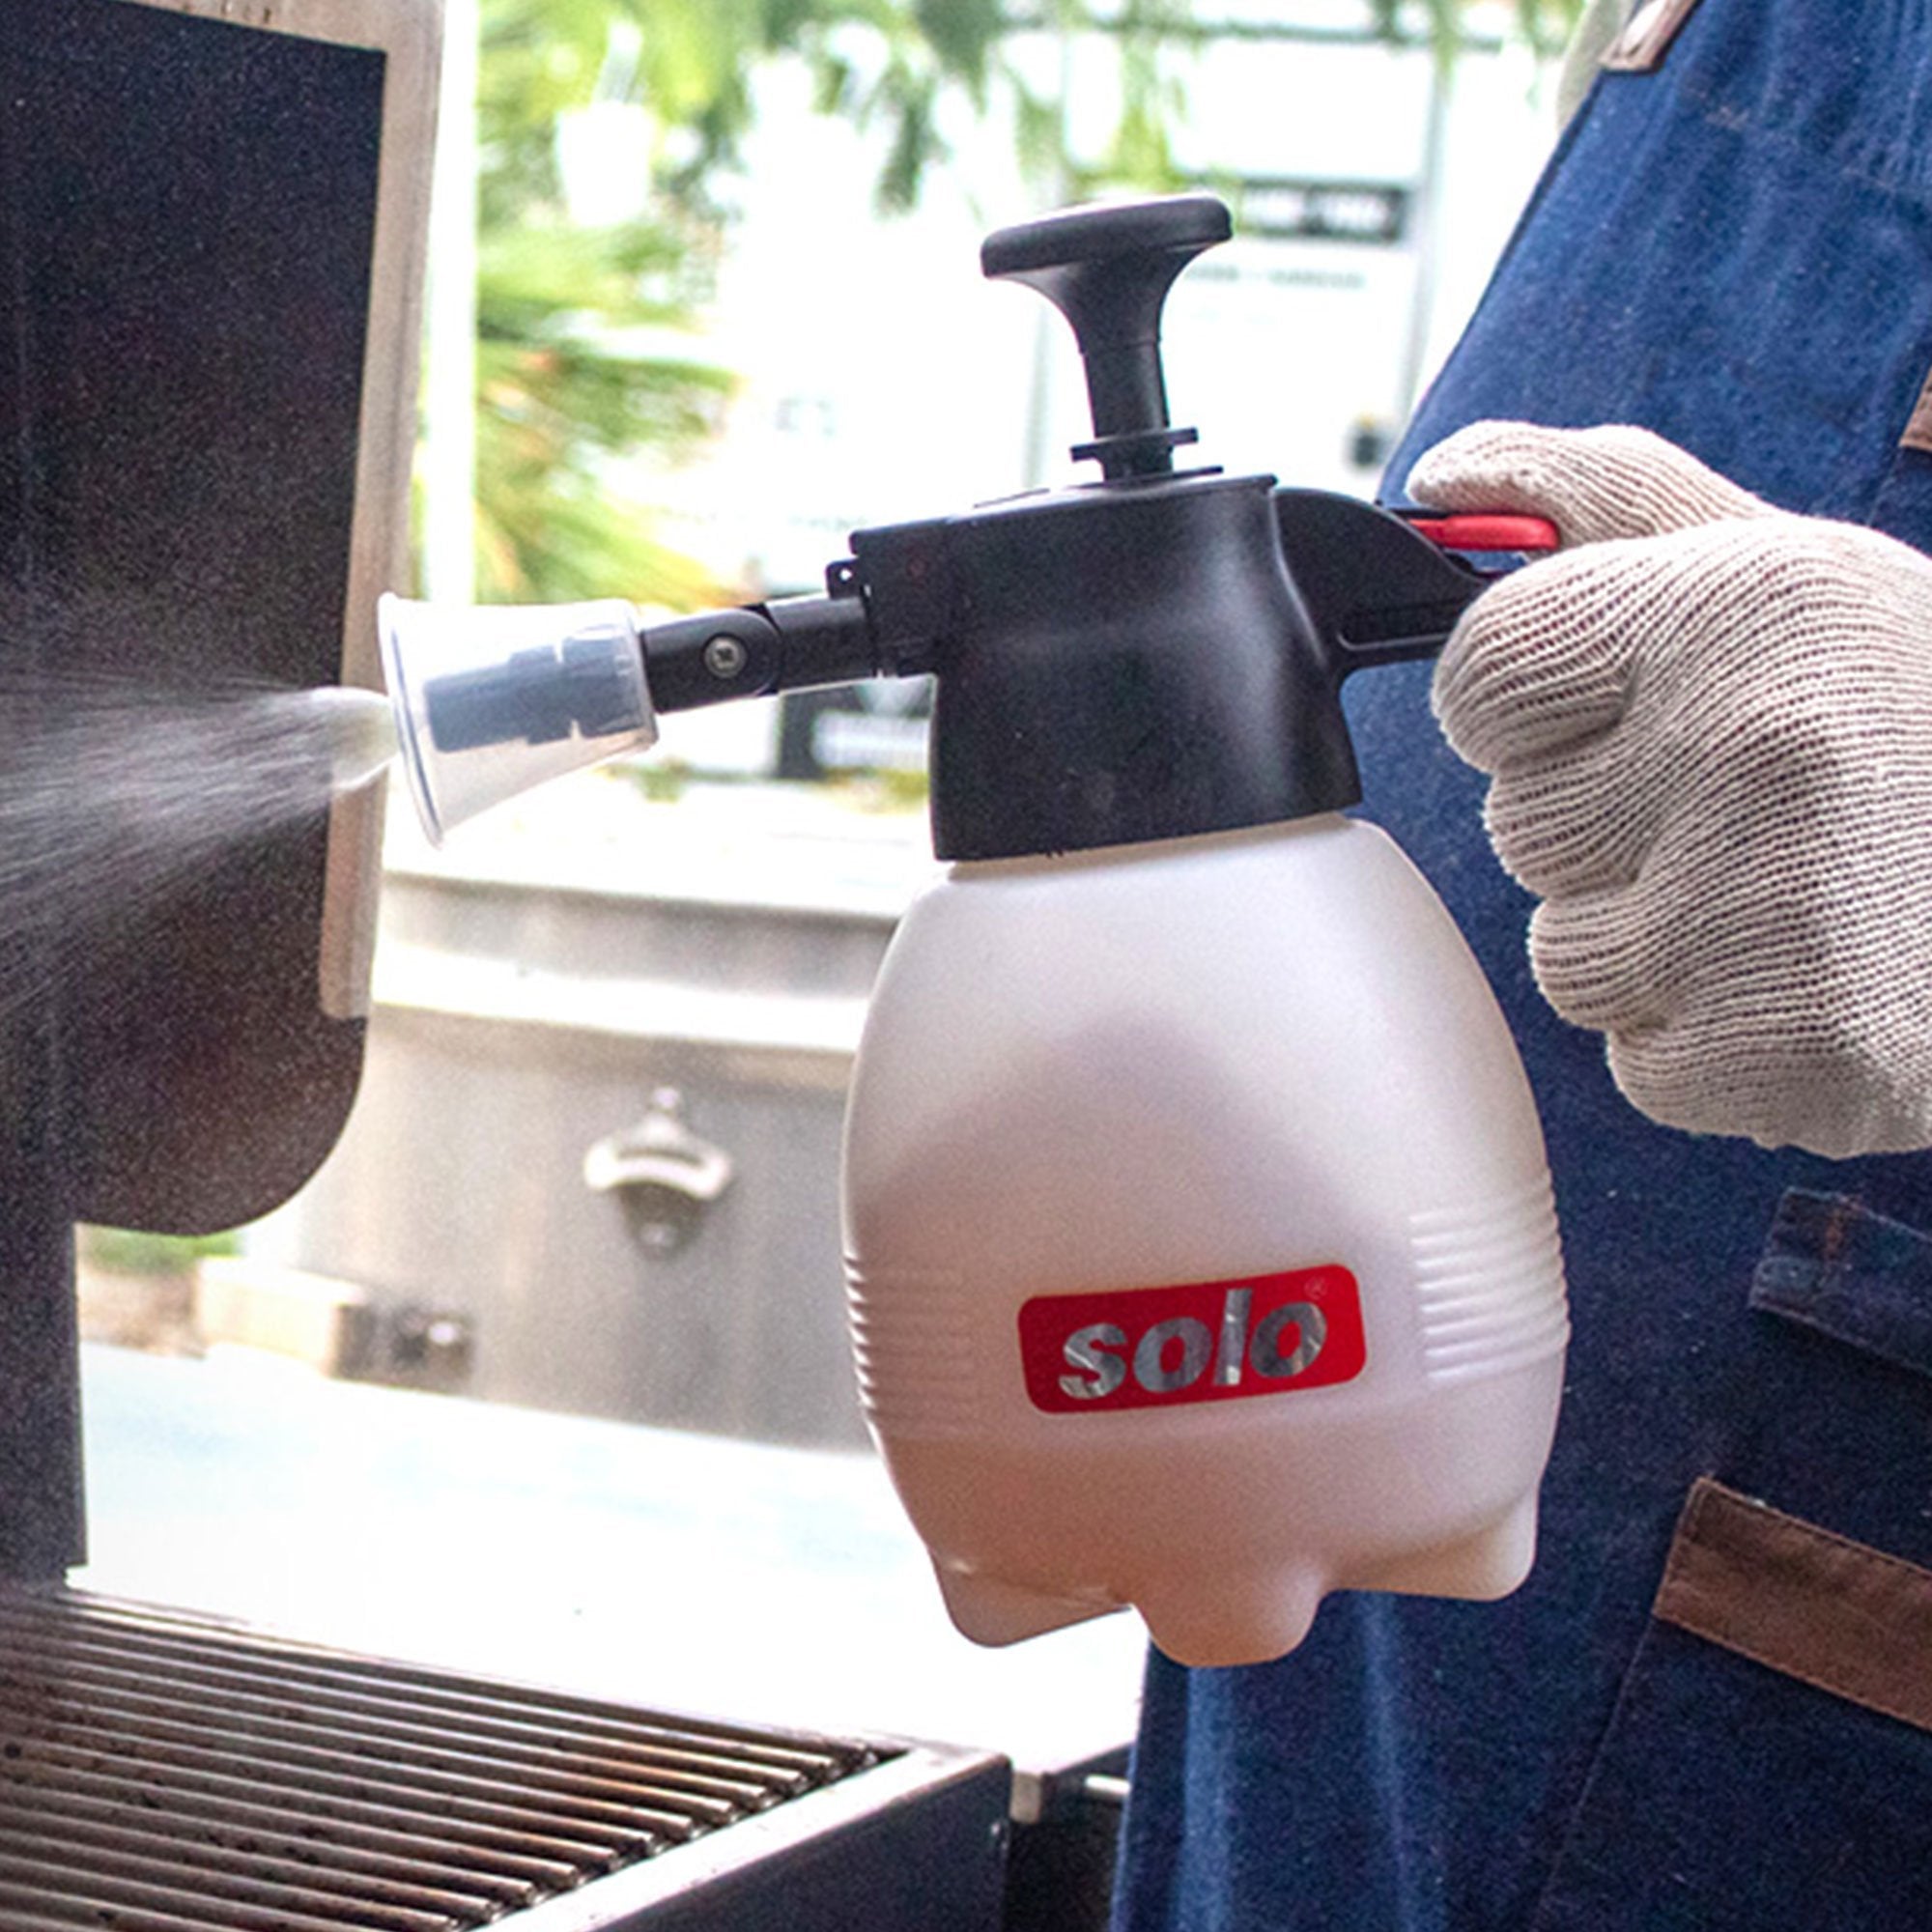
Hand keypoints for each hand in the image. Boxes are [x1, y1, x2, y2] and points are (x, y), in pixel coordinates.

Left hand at [1408, 419, 1931, 1158]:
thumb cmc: (1919, 708)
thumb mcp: (1780, 565)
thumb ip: (1598, 504)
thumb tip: (1436, 480)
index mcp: (1734, 607)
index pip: (1481, 676)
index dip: (1536, 708)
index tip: (1619, 711)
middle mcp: (1750, 748)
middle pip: (1522, 827)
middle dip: (1611, 825)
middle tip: (1755, 806)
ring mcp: (1769, 912)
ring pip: (1569, 957)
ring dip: (1655, 942)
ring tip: (1793, 895)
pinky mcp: (1795, 1053)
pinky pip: (1642, 1064)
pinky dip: (1715, 1046)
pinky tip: (1820, 982)